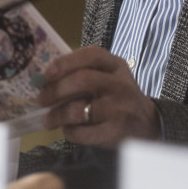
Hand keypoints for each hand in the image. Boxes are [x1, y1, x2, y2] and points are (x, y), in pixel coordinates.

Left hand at [38, 46, 159, 147]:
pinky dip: (69, 132)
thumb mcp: (110, 77)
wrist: (147, 123)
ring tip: (48, 120)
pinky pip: (83, 133)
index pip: (92, 55)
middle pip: (82, 80)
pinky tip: (68, 130)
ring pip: (78, 109)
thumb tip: (46, 80)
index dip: (66, 62)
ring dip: (57, 115)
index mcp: (116, 66)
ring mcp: (119, 109)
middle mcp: (120, 85)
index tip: (47, 74)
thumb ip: (84, 72)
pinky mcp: (115, 132)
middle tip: (40, 99)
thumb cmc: (118, 96)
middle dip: (55, 90)